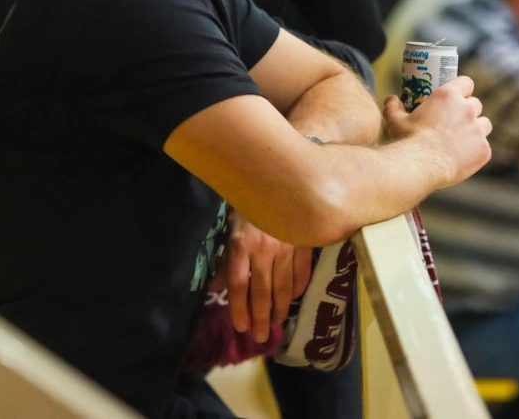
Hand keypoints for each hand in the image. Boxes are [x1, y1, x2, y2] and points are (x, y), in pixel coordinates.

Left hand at [219, 212, 311, 343]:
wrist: (273, 181)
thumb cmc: (247, 208)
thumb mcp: (230, 232)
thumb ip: (226, 262)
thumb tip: (215, 289)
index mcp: (240, 245)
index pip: (238, 285)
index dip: (239, 309)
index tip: (241, 327)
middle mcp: (263, 248)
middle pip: (262, 291)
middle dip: (261, 317)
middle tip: (261, 336)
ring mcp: (286, 246)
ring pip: (284, 287)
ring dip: (280, 308)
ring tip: (276, 322)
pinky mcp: (303, 243)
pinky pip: (302, 273)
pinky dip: (297, 290)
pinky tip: (292, 300)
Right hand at [383, 76, 491, 186]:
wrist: (420, 166)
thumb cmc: (407, 141)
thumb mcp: (395, 120)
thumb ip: (393, 107)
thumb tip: (390, 99)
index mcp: (448, 96)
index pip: (466, 82)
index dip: (463, 88)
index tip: (457, 96)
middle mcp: (467, 109)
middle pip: (476, 104)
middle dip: (468, 110)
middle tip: (455, 121)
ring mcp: (478, 131)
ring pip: (484, 125)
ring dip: (476, 129)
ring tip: (462, 139)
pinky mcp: (484, 150)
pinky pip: (484, 147)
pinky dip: (476, 150)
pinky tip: (463, 157)